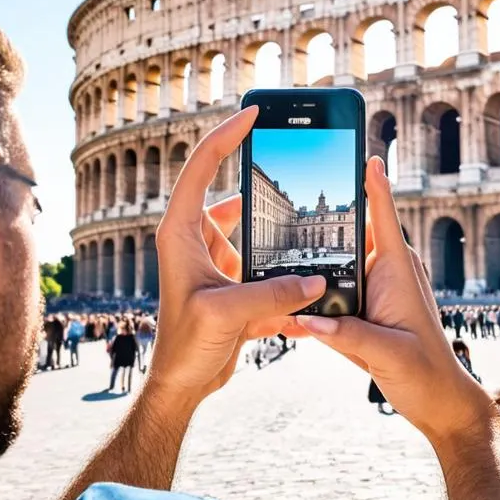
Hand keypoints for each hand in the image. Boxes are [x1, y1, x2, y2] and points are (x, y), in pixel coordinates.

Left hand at [147, 108, 324, 408]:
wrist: (183, 384)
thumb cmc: (185, 346)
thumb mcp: (225, 314)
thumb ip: (271, 294)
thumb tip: (317, 281)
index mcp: (182, 233)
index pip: (202, 169)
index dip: (226, 137)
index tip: (252, 114)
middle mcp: (198, 242)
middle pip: (233, 196)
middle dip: (264, 186)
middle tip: (294, 160)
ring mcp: (217, 264)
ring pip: (255, 236)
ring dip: (279, 238)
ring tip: (309, 231)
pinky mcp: (234, 288)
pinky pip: (265, 271)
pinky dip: (284, 277)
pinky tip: (309, 285)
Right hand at [295, 157, 494, 443]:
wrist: (437, 403)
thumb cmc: (426, 374)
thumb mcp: (389, 354)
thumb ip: (349, 335)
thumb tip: (308, 320)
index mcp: (397, 271)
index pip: (383, 217)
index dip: (373, 184)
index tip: (365, 154)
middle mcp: (384, 276)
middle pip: (349, 237)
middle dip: (322, 221)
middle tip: (290, 200)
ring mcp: (370, 295)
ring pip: (332, 271)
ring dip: (308, 269)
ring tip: (273, 255)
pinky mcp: (359, 316)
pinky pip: (328, 301)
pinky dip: (308, 304)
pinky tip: (283, 313)